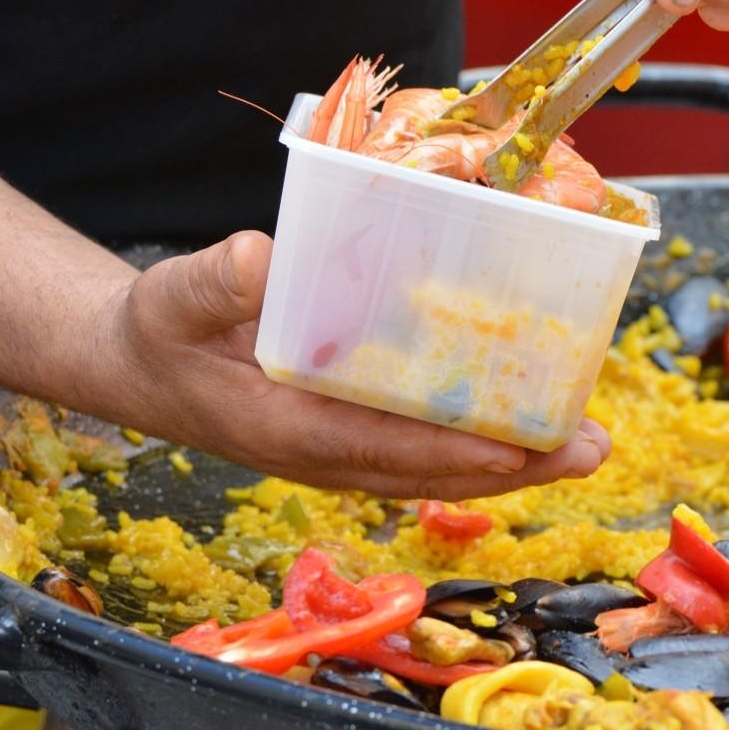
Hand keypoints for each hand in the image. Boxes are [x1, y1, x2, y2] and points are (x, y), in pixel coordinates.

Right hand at [104, 231, 611, 498]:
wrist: (136, 365)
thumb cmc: (158, 332)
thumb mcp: (171, 299)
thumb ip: (212, 282)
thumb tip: (258, 258)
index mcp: (287, 430)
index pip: (385, 449)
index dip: (455, 453)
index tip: (519, 447)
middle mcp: (325, 452)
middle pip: (434, 471)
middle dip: (516, 467)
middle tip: (591, 449)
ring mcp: (340, 448)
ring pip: (438, 467)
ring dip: (512, 461)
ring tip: (583, 442)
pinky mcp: (348, 432)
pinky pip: (424, 445)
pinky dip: (477, 437)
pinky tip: (525, 417)